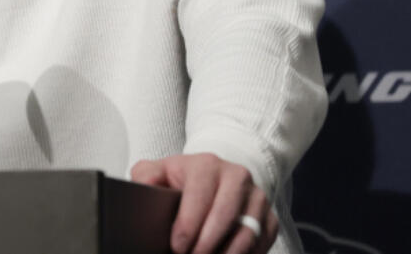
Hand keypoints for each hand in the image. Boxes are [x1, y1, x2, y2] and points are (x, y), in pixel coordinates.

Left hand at [130, 153, 276, 253]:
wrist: (216, 176)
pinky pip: (263, 241)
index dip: (188, 225)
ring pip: (248, 232)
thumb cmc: (184, 179)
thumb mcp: (160, 171)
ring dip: (228, 252)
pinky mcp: (269, 217)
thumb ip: (146, 177)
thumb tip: (141, 189)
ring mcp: (257, 197)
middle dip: (207, 243)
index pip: (200, 196)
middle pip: (226, 215)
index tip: (178, 246)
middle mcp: (237, 177)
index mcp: (207, 164)